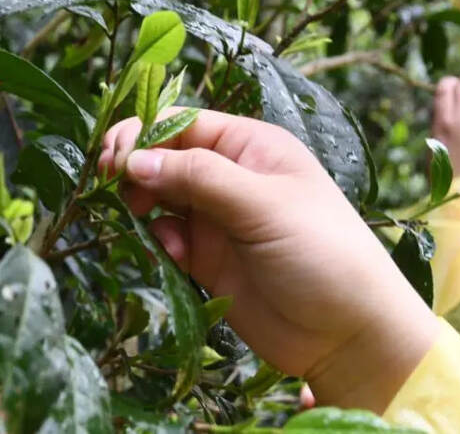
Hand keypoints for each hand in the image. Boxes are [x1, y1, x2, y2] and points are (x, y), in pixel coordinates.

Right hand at [99, 109, 439, 412]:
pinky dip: (158, 241)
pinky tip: (170, 255)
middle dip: (135, 169)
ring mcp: (217, 218)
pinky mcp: (206, 258)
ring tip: (137, 218)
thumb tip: (134, 160)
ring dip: (141, 205)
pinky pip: (166, 237)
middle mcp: (230, 176)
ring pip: (159, 197)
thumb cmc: (321, 253)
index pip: (184, 125)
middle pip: (165, 158)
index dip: (144, 135)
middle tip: (112, 187)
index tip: (115, 158)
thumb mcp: (262, 204)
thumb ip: (198, 177)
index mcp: (250, 147)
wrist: (347, 335)